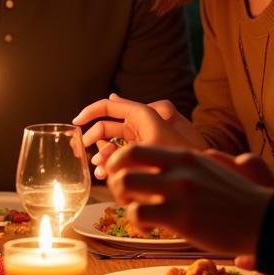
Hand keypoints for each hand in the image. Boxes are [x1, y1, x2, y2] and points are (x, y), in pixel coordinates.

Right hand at [73, 93, 204, 177]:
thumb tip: (111, 97)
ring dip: (102, 156)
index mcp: (142, 114)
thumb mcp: (150, 139)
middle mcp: (140, 124)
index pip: (108, 106)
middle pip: (107, 127)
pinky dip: (113, 164)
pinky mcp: (144, 154)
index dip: (89, 112)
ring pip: (112, 144)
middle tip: (81, 154)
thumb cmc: (179, 154)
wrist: (199, 177)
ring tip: (100, 171)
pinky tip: (108, 176)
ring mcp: (141, 139)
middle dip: (93, 139)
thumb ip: (128, 119)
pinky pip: (122, 156)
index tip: (74, 123)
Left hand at [104, 144, 273, 256]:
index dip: (119, 161)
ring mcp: (178, 192)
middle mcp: (178, 169)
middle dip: (113, 178)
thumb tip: (209, 153)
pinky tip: (148, 228)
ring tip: (135, 211)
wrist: (267, 221)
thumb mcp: (224, 168)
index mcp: (185, 157)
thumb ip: (208, 159)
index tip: (120, 174)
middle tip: (121, 194)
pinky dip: (136, 222)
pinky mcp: (180, 217)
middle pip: (123, 163)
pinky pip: (138, 214)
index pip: (136, 148)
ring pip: (125, 185)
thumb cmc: (246, 199)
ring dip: (121, 200)